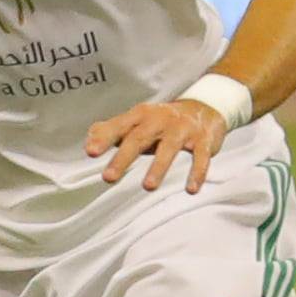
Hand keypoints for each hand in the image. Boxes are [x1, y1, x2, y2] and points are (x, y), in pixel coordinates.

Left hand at [86, 98, 228, 192]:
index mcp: (141, 115)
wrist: (205, 107)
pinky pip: (201, 157)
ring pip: (169, 148)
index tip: (91, 152)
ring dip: (158, 167)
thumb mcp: (137, 121)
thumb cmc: (163, 120)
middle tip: (108, 177)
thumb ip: (112, 130)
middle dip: (123, 158)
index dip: (104, 138)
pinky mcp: (203, 140)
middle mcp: (160, 120)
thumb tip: (89, 142)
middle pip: (139, 138)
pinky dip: (197, 173)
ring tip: (147, 187)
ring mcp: (183, 129)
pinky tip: (190, 189)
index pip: (119, 126)